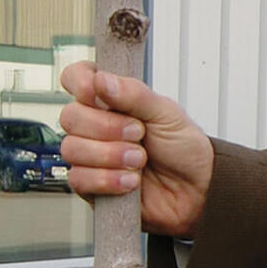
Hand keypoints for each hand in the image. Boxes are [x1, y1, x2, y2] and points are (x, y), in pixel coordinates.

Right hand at [58, 62, 214, 238]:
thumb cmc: (183, 147)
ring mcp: (91, 155)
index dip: (79, 82)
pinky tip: (131, 181)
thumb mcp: (166, 113)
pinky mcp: (90, 185)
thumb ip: (134, 94)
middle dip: (106, 127)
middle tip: (139, 134)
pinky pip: (79, 179)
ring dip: (110, 156)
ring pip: (72, 149)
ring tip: (139, 160)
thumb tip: (101, 80)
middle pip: (70, 116)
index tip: (95, 93)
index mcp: (113, 100)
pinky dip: (109, 180)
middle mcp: (96, 125)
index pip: (77, 78)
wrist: (196, 189)